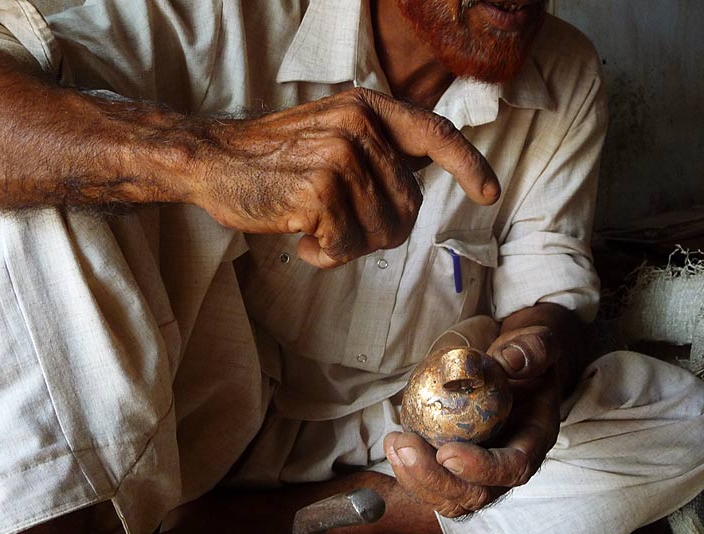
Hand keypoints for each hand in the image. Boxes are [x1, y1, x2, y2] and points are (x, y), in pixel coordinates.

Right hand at [189, 87, 498, 267]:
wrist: (213, 161)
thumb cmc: (275, 158)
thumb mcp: (333, 132)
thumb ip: (380, 147)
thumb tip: (427, 167)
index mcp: (367, 108)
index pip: (435, 133)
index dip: (469, 164)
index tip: (489, 192)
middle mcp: (358, 127)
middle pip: (409, 207)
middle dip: (381, 232)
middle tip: (340, 226)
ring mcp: (339, 157)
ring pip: (381, 233)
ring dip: (349, 246)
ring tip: (314, 227)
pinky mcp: (318, 192)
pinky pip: (346, 247)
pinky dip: (324, 255)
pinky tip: (299, 238)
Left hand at [386, 326, 560, 517]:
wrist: (517, 364)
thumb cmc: (529, 353)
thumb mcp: (539, 341)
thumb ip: (534, 349)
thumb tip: (509, 360)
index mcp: (534, 439)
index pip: (513, 468)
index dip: (480, 469)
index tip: (446, 453)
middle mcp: (509, 463)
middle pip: (476, 493)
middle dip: (436, 478)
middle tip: (407, 446)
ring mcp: (482, 468)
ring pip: (451, 495)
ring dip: (417, 477)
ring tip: (395, 443)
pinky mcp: (457, 463)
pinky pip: (434, 478)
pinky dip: (410, 467)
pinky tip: (394, 441)